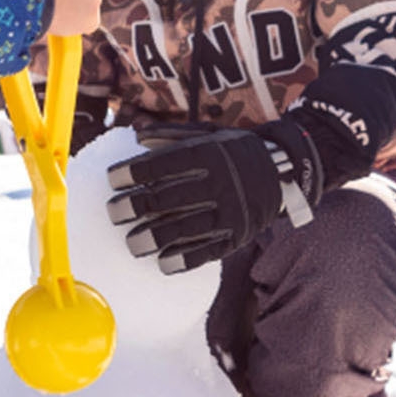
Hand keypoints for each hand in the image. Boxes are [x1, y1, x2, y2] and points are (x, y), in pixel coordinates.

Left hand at [106, 118, 322, 273]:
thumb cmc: (233, 152)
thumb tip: (136, 136)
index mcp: (208, 154)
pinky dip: (181, 260)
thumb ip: (174, 136)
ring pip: (182, 229)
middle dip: (134, 207)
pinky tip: (161, 262)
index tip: (113, 179)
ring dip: (151, 238)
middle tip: (114, 212)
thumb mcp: (210, 134)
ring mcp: (229, 213)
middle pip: (166, 199)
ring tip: (132, 242)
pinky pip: (205, 253)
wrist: (282, 172)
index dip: (132, 173)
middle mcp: (218, 183)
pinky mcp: (236, 237)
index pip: (162, 164)